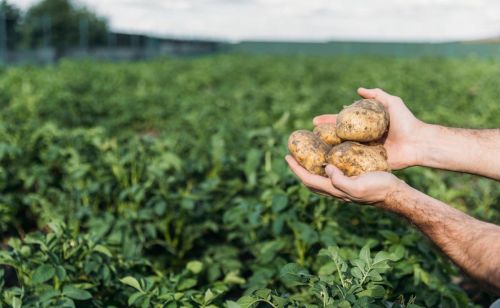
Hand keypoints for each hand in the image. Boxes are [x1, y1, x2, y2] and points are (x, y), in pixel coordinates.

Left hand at [285, 155, 403, 204]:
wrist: (396, 193)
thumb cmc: (379, 188)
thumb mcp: (358, 186)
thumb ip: (340, 181)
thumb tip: (325, 168)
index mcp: (335, 190)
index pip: (308, 180)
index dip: (296, 169)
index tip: (287, 156)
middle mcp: (336, 190)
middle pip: (310, 181)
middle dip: (299, 168)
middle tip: (292, 155)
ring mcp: (343, 187)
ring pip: (319, 179)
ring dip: (309, 168)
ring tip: (305, 156)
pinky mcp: (351, 182)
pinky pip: (331, 175)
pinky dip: (323, 166)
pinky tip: (328, 157)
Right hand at [314, 88, 424, 169]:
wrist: (418, 142)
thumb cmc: (406, 122)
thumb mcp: (392, 103)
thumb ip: (377, 95)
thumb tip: (358, 89)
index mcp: (365, 126)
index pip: (342, 122)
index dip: (328, 121)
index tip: (314, 121)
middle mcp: (362, 139)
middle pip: (338, 137)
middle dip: (323, 136)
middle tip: (309, 136)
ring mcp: (364, 152)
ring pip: (342, 151)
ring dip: (328, 150)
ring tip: (312, 151)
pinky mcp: (369, 164)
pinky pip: (353, 164)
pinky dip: (341, 164)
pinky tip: (326, 165)